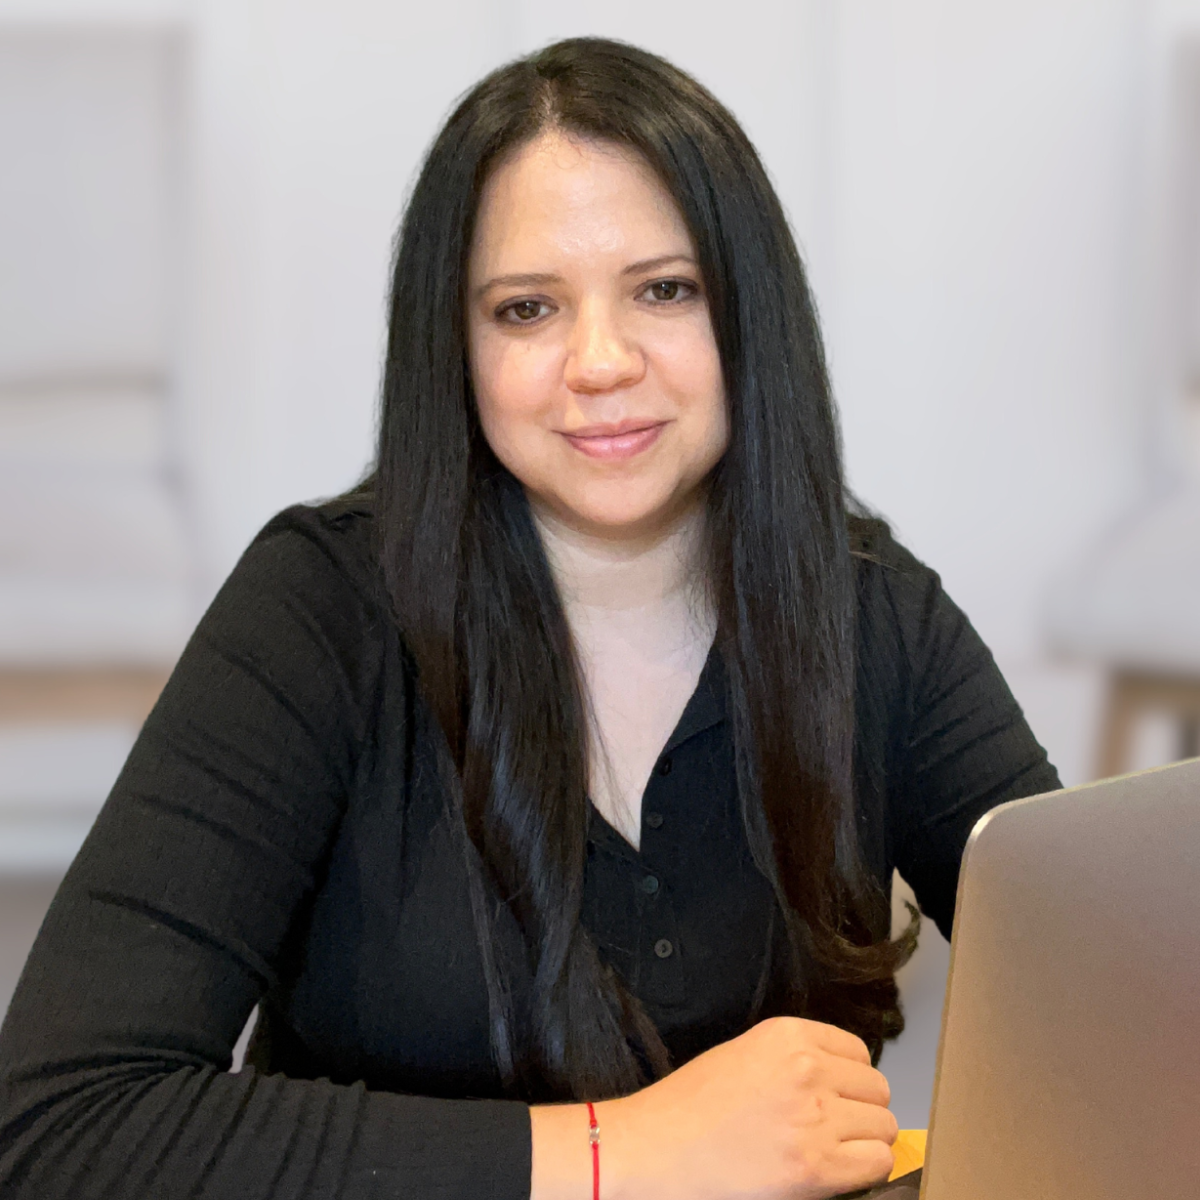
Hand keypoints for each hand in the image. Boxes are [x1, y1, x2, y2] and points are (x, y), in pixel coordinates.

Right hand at [598, 1016, 895, 1199]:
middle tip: (832, 1128)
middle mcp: (807, 1069)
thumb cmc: (689, 1107)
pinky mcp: (816, 1166)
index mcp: (788, 1035)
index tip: (835, 1095)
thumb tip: (841, 1080)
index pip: (858, 1051)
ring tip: (831, 1151)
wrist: (656, 1149)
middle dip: (860, 1110)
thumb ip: (795, 1057)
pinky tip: (835, 1172)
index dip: (848, 1079)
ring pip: (884, 1126)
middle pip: (877, 1088)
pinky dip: (864, 1170)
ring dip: (865, 1141)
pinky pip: (877, 1163)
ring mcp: (814, 1117)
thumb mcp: (744, 1054)